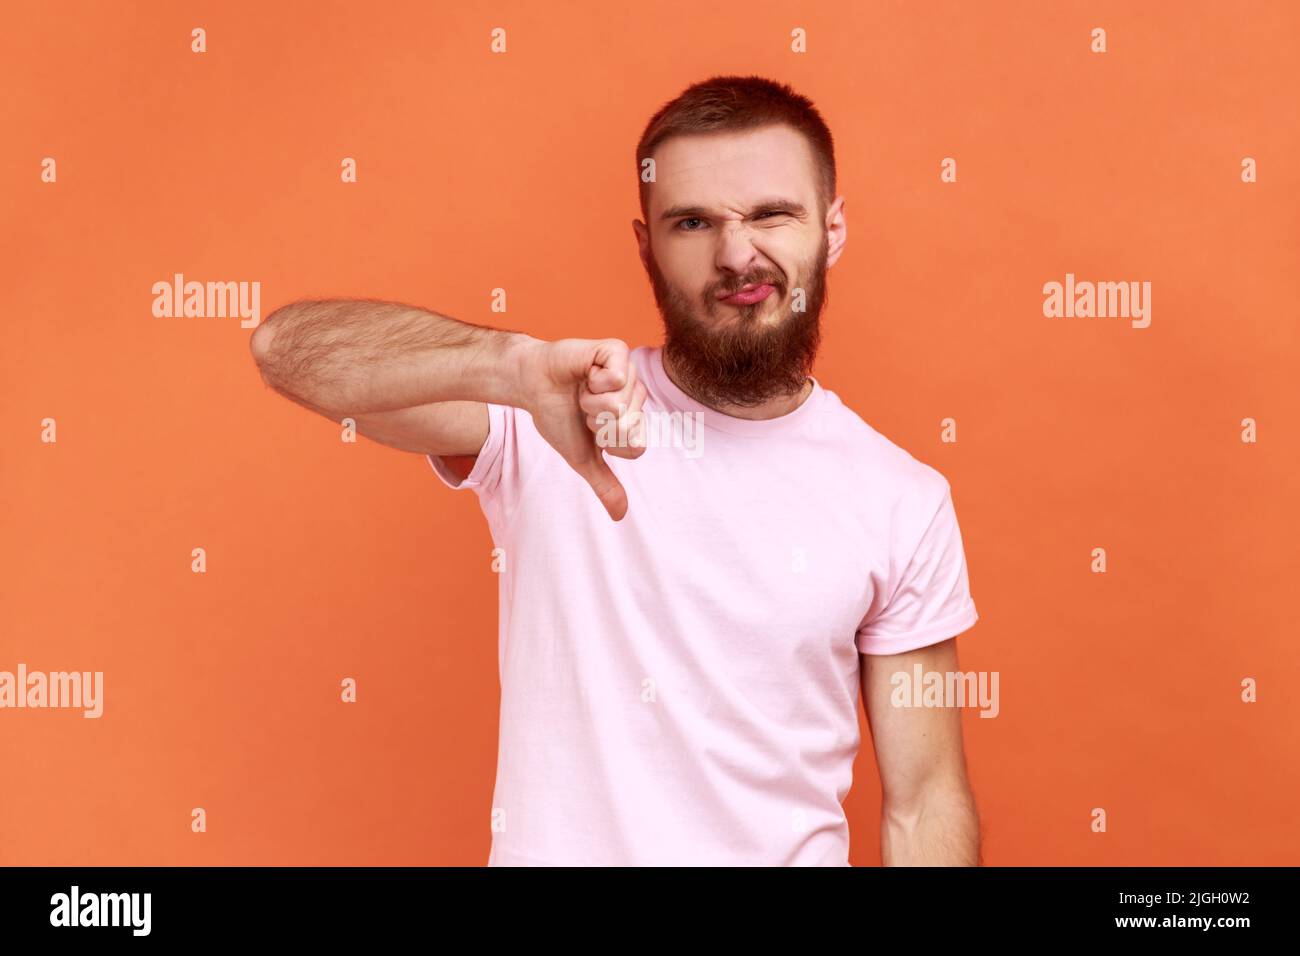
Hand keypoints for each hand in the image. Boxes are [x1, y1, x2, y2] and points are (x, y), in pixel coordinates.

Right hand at [517, 337, 647, 520]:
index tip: (591, 431)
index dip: (607, 444)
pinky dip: (593, 381)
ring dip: (591, 402)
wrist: (530, 386)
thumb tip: (621, 516)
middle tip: (584, 407)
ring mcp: (629, 372)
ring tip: (582, 391)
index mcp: (633, 419)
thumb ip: (604, 484)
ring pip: (620, 405)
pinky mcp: (616, 351)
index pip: (636, 447)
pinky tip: (585, 373)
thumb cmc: (556, 416)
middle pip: (629, 427)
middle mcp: (635, 395)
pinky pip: (618, 377)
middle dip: (597, 423)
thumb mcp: (582, 457)